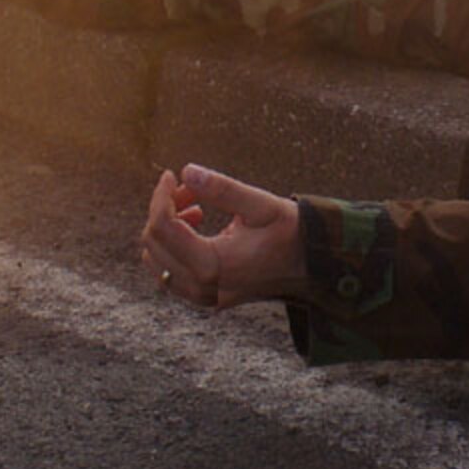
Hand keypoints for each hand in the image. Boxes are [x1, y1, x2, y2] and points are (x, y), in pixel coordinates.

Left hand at [139, 164, 305, 307]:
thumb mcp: (262, 205)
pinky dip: (173, 247)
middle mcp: (204, 288)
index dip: (160, 196)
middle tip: (190, 187)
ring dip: (166, 229)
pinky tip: (195, 227)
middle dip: (164, 209)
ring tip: (196, 207)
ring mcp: (204, 297)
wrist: (314, 266)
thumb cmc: (292, 233)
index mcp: (215, 266)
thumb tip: (186, 170)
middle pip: (154, 244)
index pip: (164, 228)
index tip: (170, 174)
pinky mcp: (206, 298)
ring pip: (157, 261)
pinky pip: (170, 272)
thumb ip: (223, 189)